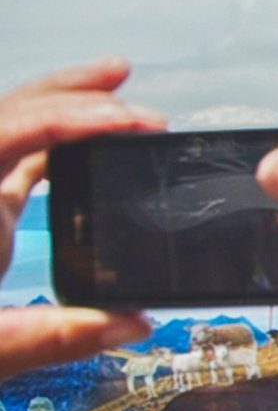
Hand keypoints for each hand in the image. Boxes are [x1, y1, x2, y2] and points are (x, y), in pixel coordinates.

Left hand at [0, 58, 161, 373]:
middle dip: (66, 89)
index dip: (74, 116)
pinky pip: (16, 164)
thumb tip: (131, 320)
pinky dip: (54, 146)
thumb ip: (56, 334)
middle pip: (7, 114)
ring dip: (61, 108)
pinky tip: (89, 151)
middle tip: (122, 75)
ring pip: (10, 130)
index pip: (12, 132)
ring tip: (113, 91)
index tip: (132, 119)